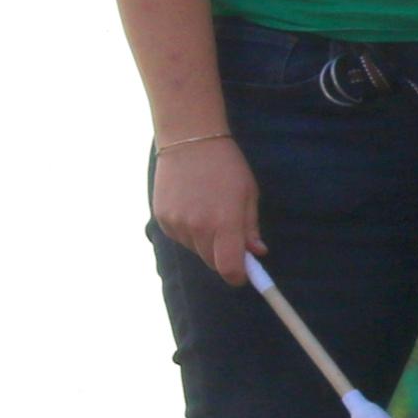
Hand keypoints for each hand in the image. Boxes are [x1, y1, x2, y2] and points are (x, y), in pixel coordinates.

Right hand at [152, 138, 262, 284]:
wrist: (189, 141)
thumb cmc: (227, 166)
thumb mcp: (249, 194)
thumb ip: (251, 227)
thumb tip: (256, 253)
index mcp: (225, 223)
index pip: (230, 268)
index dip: (239, 276)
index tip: (244, 274)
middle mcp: (197, 228)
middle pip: (213, 263)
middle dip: (225, 257)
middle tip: (231, 236)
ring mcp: (176, 224)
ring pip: (196, 250)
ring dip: (206, 242)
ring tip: (210, 211)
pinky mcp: (161, 218)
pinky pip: (180, 237)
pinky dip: (189, 231)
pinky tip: (193, 208)